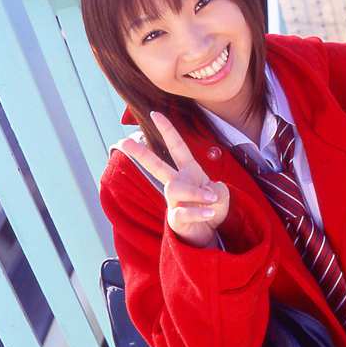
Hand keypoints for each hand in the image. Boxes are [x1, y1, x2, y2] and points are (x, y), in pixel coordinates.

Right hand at [122, 111, 229, 247]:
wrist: (208, 232)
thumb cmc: (212, 206)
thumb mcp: (221, 195)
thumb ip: (217, 191)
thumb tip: (208, 193)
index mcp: (189, 170)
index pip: (177, 146)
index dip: (167, 130)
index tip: (155, 113)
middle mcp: (177, 182)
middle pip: (156, 165)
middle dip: (141, 153)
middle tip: (124, 142)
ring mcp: (174, 200)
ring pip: (176, 188)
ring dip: (196, 192)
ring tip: (211, 199)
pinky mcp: (175, 218)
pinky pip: (183, 211)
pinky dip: (199, 212)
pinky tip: (209, 213)